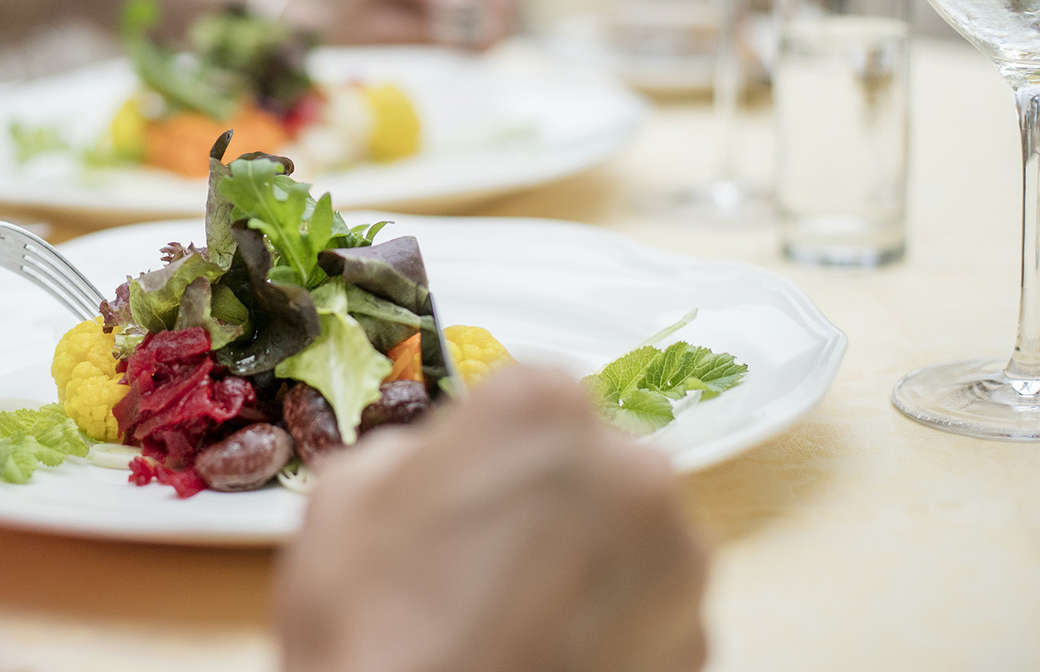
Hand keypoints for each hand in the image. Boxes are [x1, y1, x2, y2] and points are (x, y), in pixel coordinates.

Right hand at [276, 368, 707, 671]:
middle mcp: (632, 469)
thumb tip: (436, 463)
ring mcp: (676, 562)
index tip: (466, 484)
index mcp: (543, 408)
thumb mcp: (342, 497)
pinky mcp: (697, 646)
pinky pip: (650, 610)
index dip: (491, 442)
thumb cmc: (373, 629)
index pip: (531, 394)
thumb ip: (410, 452)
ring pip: (628, 535)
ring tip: (516, 617)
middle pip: (592, 461)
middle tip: (484, 558)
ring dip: (586, 560)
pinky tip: (548, 655)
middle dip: (548, 497)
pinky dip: (612, 626)